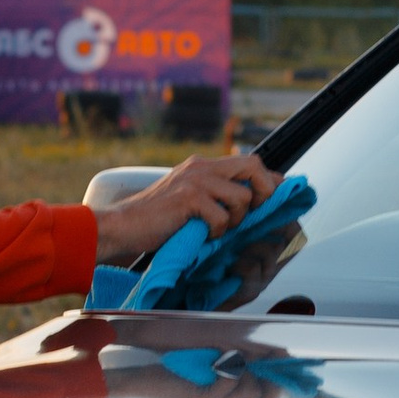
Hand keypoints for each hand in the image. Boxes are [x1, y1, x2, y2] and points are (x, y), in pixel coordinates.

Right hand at [92, 148, 282, 266]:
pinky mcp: (188, 198)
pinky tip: (200, 234)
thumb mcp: (189, 199)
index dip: (269, 180)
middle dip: (264, 192)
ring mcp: (195, 180)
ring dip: (235, 219)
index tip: (277, 197)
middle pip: (254, 167)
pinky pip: (221, 217)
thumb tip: (252, 203)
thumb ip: (215, 195)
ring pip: (242, 197)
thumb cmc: (155, 219)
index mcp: (202, 165)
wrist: (121, 225)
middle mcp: (201, 167)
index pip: (250, 163)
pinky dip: (216, 232)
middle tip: (253, 213)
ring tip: (215, 229)